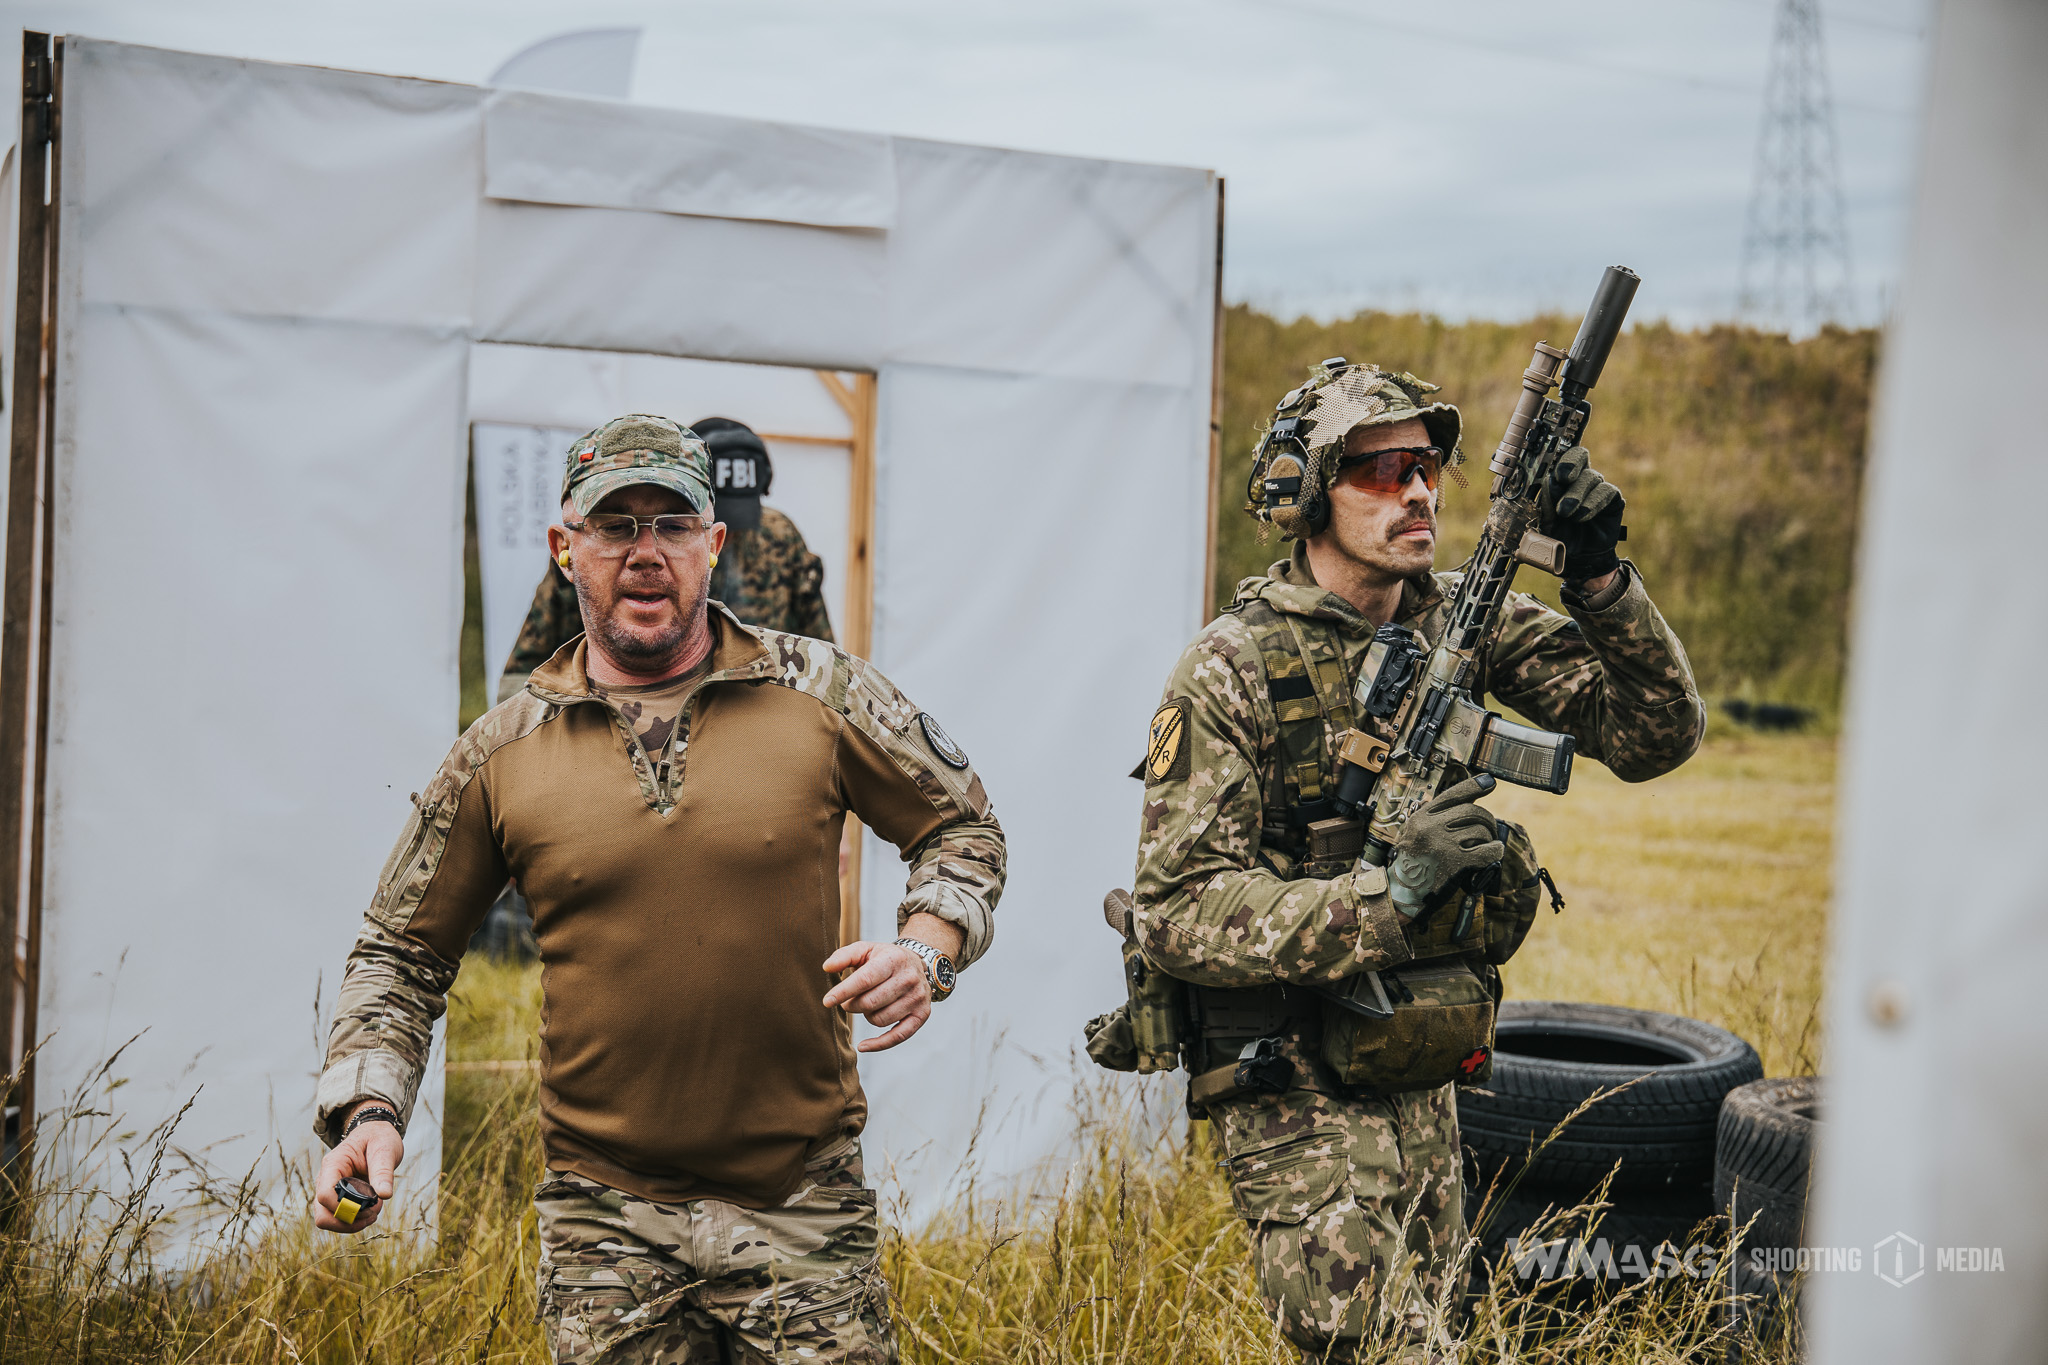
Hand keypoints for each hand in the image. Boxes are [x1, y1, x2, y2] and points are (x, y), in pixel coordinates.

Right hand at [312, 1103, 404, 1233]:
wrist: (375, 1135)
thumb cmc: (379, 1139)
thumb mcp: (386, 1150)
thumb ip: (383, 1171)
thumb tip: (384, 1195)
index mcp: (333, 1164)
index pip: (325, 1194)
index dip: (344, 1208)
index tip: (370, 1207)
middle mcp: (325, 1179)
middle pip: (322, 1215)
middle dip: (348, 1221)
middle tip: (374, 1213)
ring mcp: (328, 1190)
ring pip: (328, 1220)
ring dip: (352, 1223)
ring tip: (375, 1211)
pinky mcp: (336, 1198)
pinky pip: (338, 1218)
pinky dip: (354, 1221)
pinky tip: (372, 1211)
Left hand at [822, 940, 931, 1052]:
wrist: (917, 964)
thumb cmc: (884, 958)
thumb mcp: (866, 949)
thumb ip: (844, 956)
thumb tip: (827, 967)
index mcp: (893, 960)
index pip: (865, 979)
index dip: (843, 992)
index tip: (827, 1001)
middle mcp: (908, 979)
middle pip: (870, 1003)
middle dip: (852, 1005)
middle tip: (847, 1002)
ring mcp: (917, 998)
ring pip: (880, 1020)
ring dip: (866, 1016)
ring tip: (867, 1005)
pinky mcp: (921, 1015)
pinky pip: (898, 1036)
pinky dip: (879, 1044)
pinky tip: (863, 1045)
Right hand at [1387, 774, 1503, 921]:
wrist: (1402, 891)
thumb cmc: (1412, 862)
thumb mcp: (1415, 832)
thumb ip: (1435, 819)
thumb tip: (1467, 806)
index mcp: (1422, 816)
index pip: (1453, 794)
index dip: (1474, 786)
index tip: (1489, 782)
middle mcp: (1433, 827)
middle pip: (1472, 812)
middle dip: (1487, 819)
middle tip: (1489, 828)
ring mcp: (1444, 844)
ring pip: (1480, 830)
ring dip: (1489, 837)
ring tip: (1487, 844)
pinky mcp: (1456, 862)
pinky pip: (1486, 850)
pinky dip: (1495, 850)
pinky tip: (1495, 850)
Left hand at [1540, 446, 1625, 583]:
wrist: (1578, 558)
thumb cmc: (1560, 536)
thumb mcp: (1547, 520)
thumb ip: (1547, 501)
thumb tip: (1551, 482)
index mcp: (1561, 479)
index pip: (1562, 458)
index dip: (1561, 459)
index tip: (1555, 472)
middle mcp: (1580, 479)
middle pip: (1579, 456)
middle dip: (1570, 464)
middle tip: (1563, 478)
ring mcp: (1597, 487)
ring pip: (1590, 477)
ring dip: (1577, 495)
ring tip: (1567, 514)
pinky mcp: (1612, 498)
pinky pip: (1606, 491)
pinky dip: (1592, 503)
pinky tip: (1582, 516)